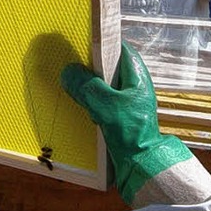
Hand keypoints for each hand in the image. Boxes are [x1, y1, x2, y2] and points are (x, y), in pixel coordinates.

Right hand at [61, 41, 190, 204]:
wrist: (141, 165)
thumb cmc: (131, 133)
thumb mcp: (106, 106)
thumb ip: (87, 86)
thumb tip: (68, 71)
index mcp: (136, 74)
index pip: (116, 47)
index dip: (98, 44)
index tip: (78, 45)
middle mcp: (133, 83)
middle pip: (106, 66)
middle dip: (88, 68)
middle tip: (72, 69)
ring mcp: (127, 99)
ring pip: (102, 84)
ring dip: (88, 88)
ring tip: (76, 92)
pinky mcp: (120, 115)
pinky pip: (101, 101)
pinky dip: (91, 103)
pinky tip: (84, 110)